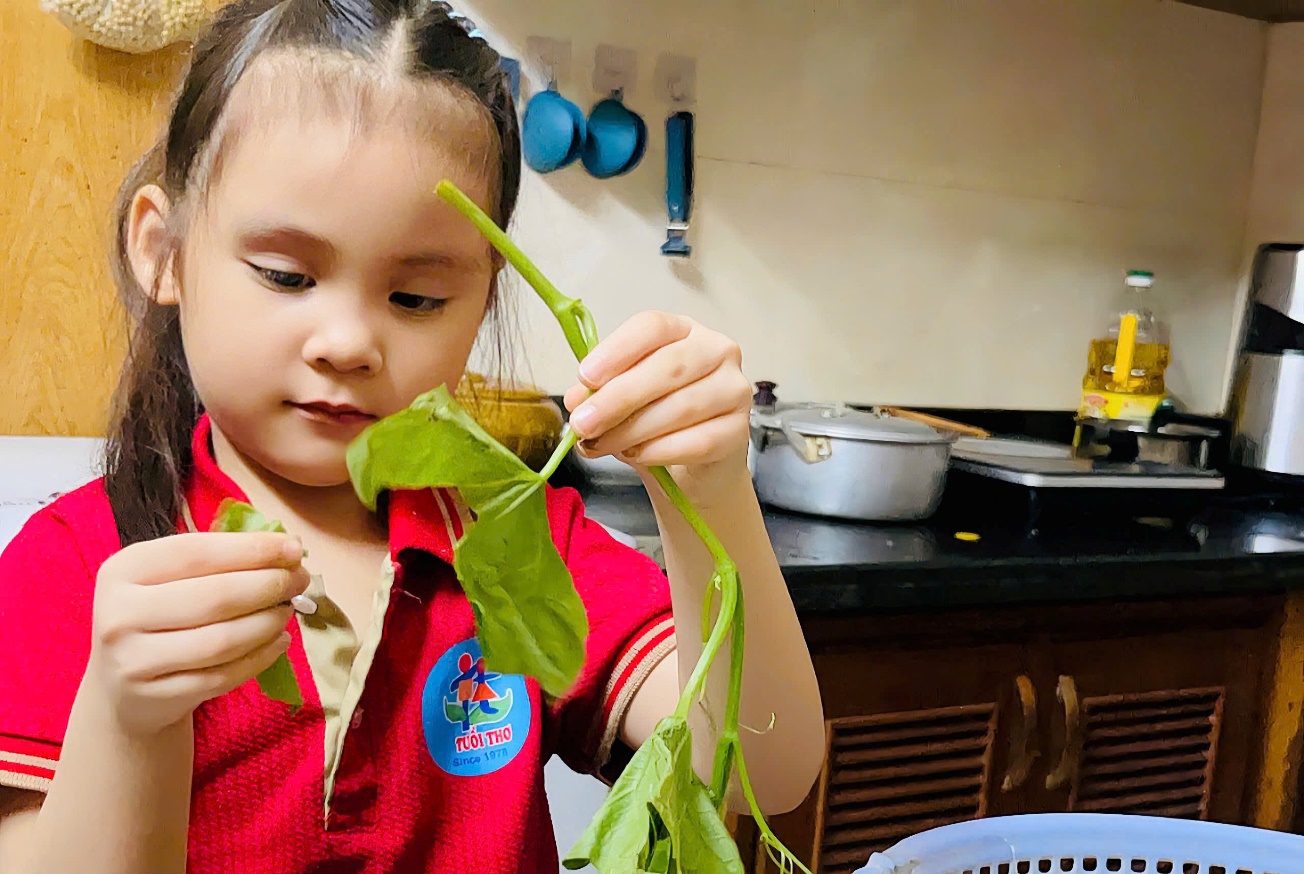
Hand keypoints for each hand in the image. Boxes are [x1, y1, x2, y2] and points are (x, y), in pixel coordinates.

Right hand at [86, 532, 309, 736]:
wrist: (123, 691)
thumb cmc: (158, 618)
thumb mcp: (170, 579)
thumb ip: (220, 559)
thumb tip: (288, 547)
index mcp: (123, 570)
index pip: (197, 552)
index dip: (252, 549)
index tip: (293, 547)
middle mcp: (118, 613)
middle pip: (216, 596)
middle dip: (270, 584)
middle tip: (300, 579)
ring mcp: (133, 660)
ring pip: (223, 639)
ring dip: (268, 622)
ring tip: (288, 610)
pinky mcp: (156, 697)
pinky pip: (223, 675)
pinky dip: (261, 656)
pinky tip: (279, 641)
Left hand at [563, 311, 752, 502]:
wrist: (694, 463)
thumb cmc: (657, 418)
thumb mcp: (623, 399)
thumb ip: (600, 392)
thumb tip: (578, 400)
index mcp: (683, 330)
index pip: (653, 326)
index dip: (617, 350)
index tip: (585, 377)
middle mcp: (716, 351)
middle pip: (668, 367)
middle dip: (618, 398)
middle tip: (584, 424)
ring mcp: (734, 389)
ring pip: (681, 407)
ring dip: (633, 430)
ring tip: (602, 445)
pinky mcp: (740, 430)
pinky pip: (698, 441)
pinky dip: (660, 451)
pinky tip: (636, 456)